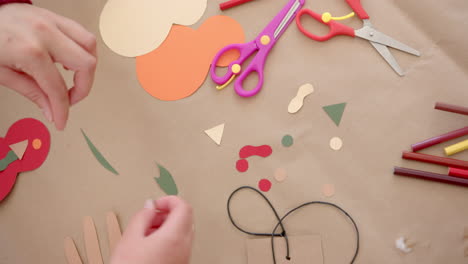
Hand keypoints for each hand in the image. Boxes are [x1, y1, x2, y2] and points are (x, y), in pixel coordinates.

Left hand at [0, 3, 96, 129]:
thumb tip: (51, 110)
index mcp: (29, 50)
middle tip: (70, 98)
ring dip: (87, 66)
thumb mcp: (3, 73)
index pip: (57, 88)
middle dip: (82, 87)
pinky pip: (81, 32)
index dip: (62, 109)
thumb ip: (31, 92)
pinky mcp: (53, 16)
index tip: (61, 120)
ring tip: (74, 77)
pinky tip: (71, 59)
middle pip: (86, 64)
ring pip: (89, 45)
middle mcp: (45, 33)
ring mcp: (51, 21)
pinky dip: (82, 49)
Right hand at [111, 196, 193, 263]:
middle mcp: (184, 247)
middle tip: (150, 216)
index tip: (156, 202)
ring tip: (146, 232)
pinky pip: (179, 245)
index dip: (170, 200)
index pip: (184, 207)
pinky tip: (149, 245)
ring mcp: (183, 257)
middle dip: (168, 213)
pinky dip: (168, 238)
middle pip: (186, 219)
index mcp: (175, 236)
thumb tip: (149, 206)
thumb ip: (142, 216)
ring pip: (183, 232)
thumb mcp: (129, 238)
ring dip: (167, 226)